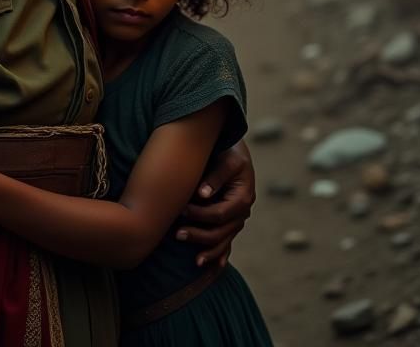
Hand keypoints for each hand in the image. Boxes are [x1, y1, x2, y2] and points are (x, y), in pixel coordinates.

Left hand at [175, 140, 255, 267]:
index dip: (200, 215)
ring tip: (194, 261)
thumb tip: (202, 194)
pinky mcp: (232, 221)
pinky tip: (215, 268)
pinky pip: (227, 242)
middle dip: (198, 235)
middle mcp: (243, 213)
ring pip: (224, 241)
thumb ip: (215, 177)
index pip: (219, 214)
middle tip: (177, 234)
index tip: (181, 210)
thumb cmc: (230, 152)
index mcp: (243, 198)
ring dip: (208, 250)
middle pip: (221, 232)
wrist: (235, 151)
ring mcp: (238, 219)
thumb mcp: (227, 160)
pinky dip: (221, 255)